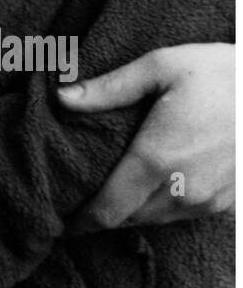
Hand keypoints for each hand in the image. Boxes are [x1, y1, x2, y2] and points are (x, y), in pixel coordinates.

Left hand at [59, 43, 234, 230]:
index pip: (108, 210)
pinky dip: (159, 206)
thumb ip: (110, 88)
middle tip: (79, 195)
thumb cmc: (221, 73)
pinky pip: (180, 215)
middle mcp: (182, 189)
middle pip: (127, 219)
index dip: (81, 221)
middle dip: (100, 212)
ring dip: (130, 210)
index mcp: (157, 159)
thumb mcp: (161, 66)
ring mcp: (207, 200)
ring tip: (110, 189)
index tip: (61, 219)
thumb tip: (62, 97)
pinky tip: (150, 183)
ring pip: (154, 220)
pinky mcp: (225, 202)